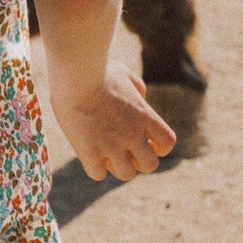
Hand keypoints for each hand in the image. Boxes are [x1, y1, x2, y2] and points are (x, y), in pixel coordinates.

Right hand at [55, 61, 176, 181]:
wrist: (76, 74)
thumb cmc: (96, 68)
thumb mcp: (123, 73)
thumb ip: (136, 87)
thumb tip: (139, 97)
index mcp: (145, 116)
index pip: (167, 143)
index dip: (157, 146)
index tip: (143, 139)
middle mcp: (133, 134)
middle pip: (150, 165)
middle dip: (138, 160)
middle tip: (123, 149)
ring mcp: (111, 145)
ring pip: (126, 174)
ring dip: (116, 166)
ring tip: (104, 153)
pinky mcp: (89, 151)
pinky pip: (97, 174)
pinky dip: (94, 167)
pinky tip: (87, 153)